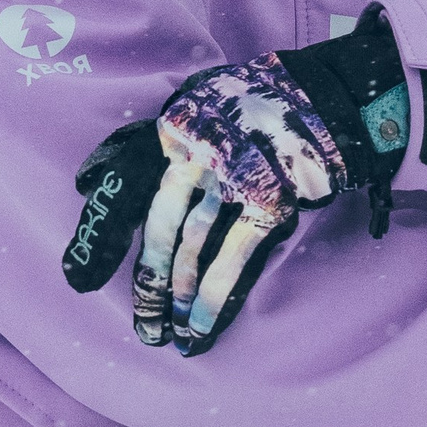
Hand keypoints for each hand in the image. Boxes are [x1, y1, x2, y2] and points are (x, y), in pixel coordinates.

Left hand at [63, 13, 412, 353]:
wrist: (331, 95)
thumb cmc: (268, 105)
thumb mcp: (211, 106)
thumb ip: (183, 143)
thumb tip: (141, 182)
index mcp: (179, 130)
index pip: (138, 192)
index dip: (116, 238)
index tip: (96, 275)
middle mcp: (198, 153)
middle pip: (162, 227)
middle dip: (150, 281)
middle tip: (143, 322)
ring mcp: (232, 178)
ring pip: (192, 247)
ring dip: (179, 296)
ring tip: (172, 331)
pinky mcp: (267, 203)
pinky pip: (231, 258)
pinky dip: (211, 297)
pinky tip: (200, 324)